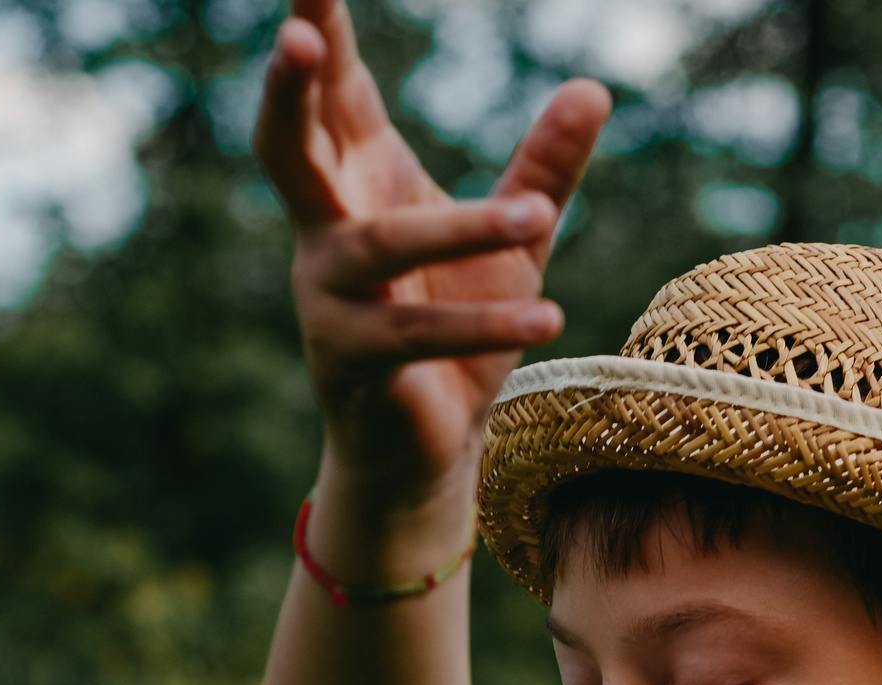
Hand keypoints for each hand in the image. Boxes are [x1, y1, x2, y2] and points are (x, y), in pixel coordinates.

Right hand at [253, 0, 609, 529]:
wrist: (427, 446)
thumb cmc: (458, 326)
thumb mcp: (515, 237)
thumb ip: (545, 165)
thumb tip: (593, 87)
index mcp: (354, 185)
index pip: (331, 94)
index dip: (319, 32)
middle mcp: (325, 231)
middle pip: (288, 149)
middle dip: (288, 93)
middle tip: (295, 35)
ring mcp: (329, 298)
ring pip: (377, 245)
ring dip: (461, 229)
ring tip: (538, 215)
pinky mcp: (353, 362)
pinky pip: (418, 335)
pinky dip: (485, 327)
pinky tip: (549, 318)